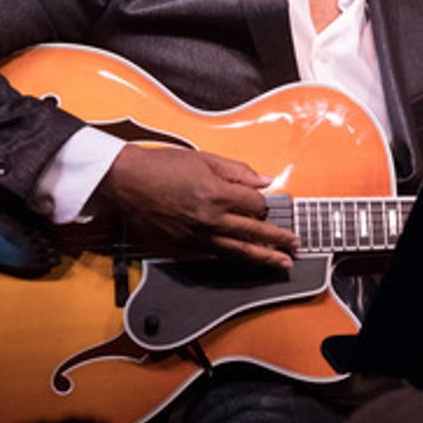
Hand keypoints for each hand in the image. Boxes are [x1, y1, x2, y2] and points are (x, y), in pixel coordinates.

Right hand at [101, 144, 296, 270]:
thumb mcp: (204, 158)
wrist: (127, 182)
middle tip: (295, 244)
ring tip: (281, 263)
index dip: (265, 204)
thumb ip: (238, 171)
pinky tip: (245, 261)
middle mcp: (210, 219)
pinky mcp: (184, 247)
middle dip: (279, 239)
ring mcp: (198, 236)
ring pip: (239, 251)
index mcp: (218, 193)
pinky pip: (215, 255)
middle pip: (255, 232)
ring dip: (264, 258)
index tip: (266, 203)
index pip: (257, 205)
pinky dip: (232, 258)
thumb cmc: (162, 166)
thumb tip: (265, 181)